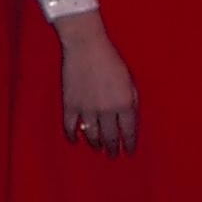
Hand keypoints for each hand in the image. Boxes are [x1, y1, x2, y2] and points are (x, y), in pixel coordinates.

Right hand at [58, 14, 137, 156]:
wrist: (86, 47)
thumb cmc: (111, 60)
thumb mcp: (130, 80)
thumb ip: (131, 101)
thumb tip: (131, 119)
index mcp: (124, 103)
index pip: (128, 131)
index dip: (129, 144)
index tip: (129, 152)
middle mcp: (106, 110)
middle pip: (110, 137)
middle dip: (112, 148)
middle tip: (113, 155)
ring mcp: (86, 109)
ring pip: (91, 135)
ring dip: (95, 144)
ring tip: (97, 148)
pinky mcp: (69, 105)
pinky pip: (70, 127)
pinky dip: (72, 136)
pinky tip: (75, 140)